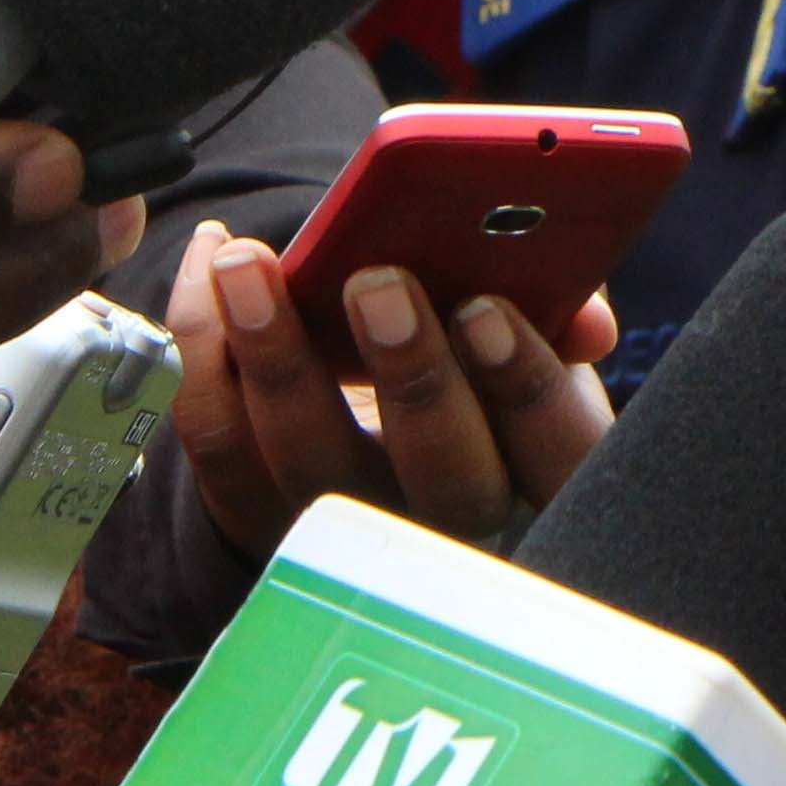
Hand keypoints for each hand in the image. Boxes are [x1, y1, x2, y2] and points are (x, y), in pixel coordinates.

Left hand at [164, 219, 613, 556]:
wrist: (365, 399)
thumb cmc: (458, 338)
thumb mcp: (522, 314)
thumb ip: (556, 299)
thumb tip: (583, 317)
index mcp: (537, 459)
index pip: (559, 449)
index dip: (525, 384)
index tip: (484, 307)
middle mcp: (449, 514)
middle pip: (442, 474)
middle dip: (406, 373)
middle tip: (372, 280)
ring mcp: (348, 521)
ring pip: (308, 460)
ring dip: (271, 353)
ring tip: (247, 264)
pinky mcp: (255, 510)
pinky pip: (219, 444)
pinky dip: (202, 347)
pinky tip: (208, 269)